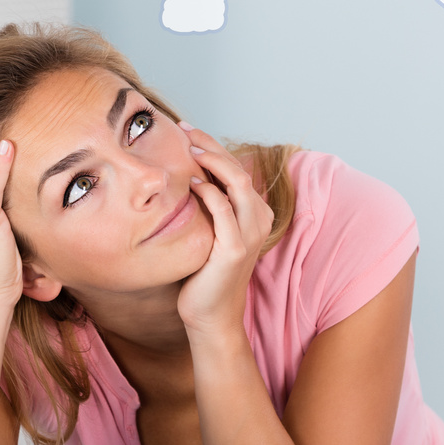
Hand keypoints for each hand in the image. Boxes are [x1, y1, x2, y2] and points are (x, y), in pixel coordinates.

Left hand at [176, 123, 273, 338]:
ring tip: (189, 148)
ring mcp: (250, 234)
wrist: (210, 315)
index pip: (236, 168)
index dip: (213, 146)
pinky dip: (208, 192)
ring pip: (236, 183)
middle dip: (211, 146)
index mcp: (254, 213)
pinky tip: (190, 182)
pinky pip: (223, 210)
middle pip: (237, 169)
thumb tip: (184, 174)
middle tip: (185, 130)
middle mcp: (258, 219)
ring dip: (212, 161)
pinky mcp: (235, 249)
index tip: (188, 130)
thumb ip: (206, 206)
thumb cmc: (204, 273)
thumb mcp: (208, 231)